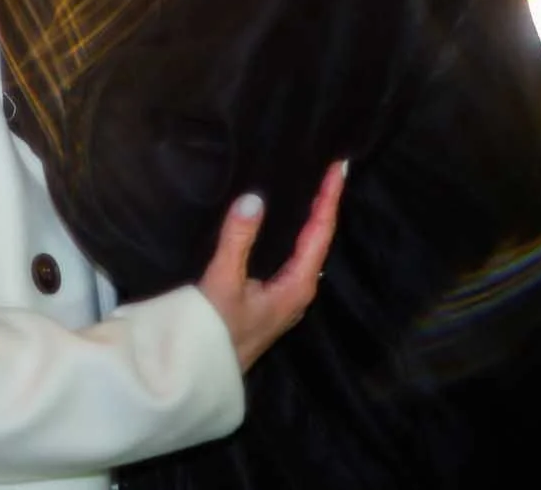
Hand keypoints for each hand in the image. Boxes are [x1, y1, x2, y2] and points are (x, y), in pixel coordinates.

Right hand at [196, 160, 345, 370]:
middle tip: (329, 170)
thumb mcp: (223, 282)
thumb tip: (254, 198)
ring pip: (308, 248)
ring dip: (312, 218)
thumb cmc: (215, 331)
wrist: (202, 372)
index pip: (321, 233)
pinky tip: (286, 222)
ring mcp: (288, 295)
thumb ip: (238, 240)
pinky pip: (294, 255)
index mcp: (297, 285)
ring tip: (314, 187)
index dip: (329, 198)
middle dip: (326, 204)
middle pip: (321, 239)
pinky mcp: (273, 296)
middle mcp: (299, 289)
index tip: (338, 168)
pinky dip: (296, 232)